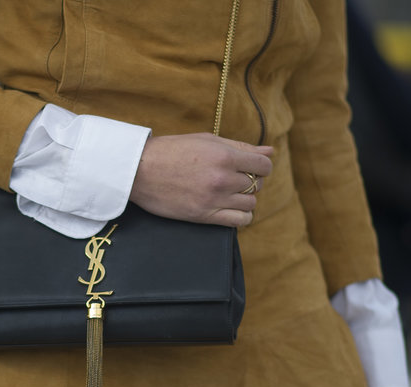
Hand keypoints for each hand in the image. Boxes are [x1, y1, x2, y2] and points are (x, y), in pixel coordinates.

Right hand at [129, 133, 273, 227]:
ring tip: (228, 193)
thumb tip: (270, 151)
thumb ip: (241, 147)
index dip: (261, 167)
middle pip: (256, 185)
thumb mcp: (207, 140)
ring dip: (244, 199)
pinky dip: (240, 216)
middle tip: (232, 178)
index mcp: (224, 156)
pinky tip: (229, 208)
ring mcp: (214, 200)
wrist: (140, 170)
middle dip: (249, 181)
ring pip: (250, 204)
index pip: (263, 166)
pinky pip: (239, 222)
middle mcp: (222, 179)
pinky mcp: (204, 216)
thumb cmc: (172, 151)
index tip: (251, 168)